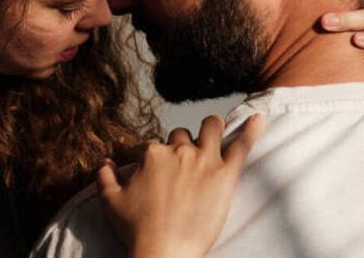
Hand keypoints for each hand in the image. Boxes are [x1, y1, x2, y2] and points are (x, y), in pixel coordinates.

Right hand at [97, 114, 265, 257]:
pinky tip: (259, 119)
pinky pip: (242, 144)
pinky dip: (252, 129)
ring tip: (215, 137)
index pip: (156, 144)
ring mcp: (204, 160)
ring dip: (212, 130)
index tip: (162, 173)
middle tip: (187, 167)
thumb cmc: (136, 230)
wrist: (164, 252)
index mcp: (152, 154)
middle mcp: (178, 150)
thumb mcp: (110, 201)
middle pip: (183, 135)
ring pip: (211, 128)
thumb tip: (105, 162)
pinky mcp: (225, 174)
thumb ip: (104, 177)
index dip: (160, 158)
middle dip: (184, 145)